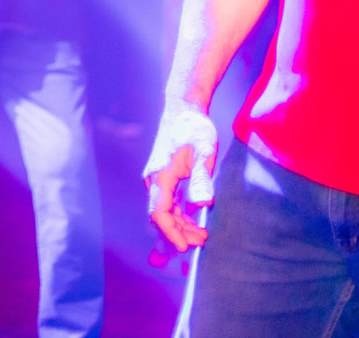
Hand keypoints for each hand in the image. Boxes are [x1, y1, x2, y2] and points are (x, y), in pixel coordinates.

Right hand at [144, 102, 217, 251]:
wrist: (183, 110)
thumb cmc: (194, 129)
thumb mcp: (204, 152)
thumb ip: (201, 177)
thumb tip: (202, 203)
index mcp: (161, 175)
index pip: (159, 212)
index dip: (171, 232)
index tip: (186, 248)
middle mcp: (154, 180)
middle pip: (159, 216)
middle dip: (177, 234)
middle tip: (200, 243)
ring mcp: (157, 180)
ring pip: (164, 212)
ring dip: (179, 226)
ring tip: (201, 236)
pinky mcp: (164, 178)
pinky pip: (168, 204)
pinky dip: (179, 216)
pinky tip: (193, 222)